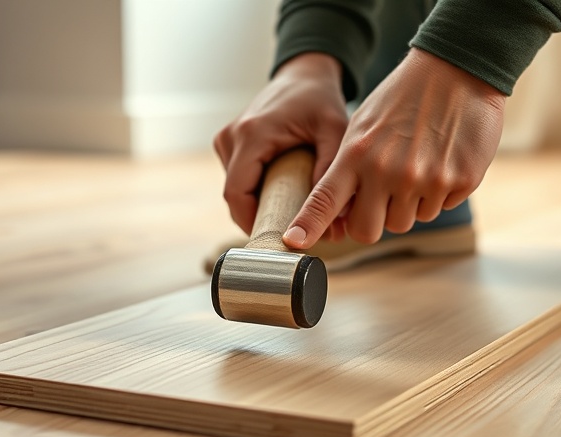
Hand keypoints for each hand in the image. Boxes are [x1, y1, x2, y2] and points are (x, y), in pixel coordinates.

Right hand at [214, 53, 348, 234]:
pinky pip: (238, 179)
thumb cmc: (319, 100)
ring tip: (292, 214)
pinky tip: (282, 196)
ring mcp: (227, 139)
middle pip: (235, 196)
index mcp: (252, 135)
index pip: (237, 194)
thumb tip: (333, 218)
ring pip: (235, 189)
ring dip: (259, 205)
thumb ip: (329, 171)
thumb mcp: (333, 131)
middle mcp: (232, 137)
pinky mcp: (229, 143)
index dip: (252, 223)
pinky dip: (257, 192)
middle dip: (261, 217)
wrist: (304, 73)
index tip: (278, 239)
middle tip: (294, 232)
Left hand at [282, 49, 506, 248]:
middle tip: (381, 197)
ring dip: (408, 205)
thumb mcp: (363, 126)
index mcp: (357, 155)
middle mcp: (389, 172)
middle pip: (367, 231)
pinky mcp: (460, 181)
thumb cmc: (404, 98)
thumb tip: (340, 211)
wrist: (458, 69)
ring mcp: (426, 180)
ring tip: (417, 164)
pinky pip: (441, 208)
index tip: (294, 242)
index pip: (324, 200)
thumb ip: (348, 168)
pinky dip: (439, 192)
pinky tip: (441, 159)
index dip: (308, 225)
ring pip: (406, 222)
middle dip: (371, 221)